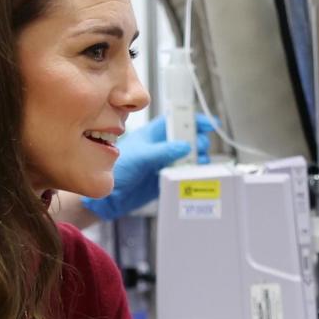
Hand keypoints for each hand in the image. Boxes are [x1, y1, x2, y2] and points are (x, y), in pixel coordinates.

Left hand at [82, 114, 213, 220]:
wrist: (110, 198)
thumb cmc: (119, 170)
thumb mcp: (141, 157)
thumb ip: (163, 151)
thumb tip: (185, 146)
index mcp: (153, 134)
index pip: (176, 121)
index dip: (193, 120)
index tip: (209, 124)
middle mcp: (161, 147)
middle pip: (187, 139)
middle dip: (198, 140)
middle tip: (200, 147)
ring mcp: (164, 163)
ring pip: (189, 157)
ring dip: (197, 158)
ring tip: (197, 161)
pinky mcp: (166, 179)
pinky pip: (184, 174)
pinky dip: (192, 174)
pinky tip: (192, 175)